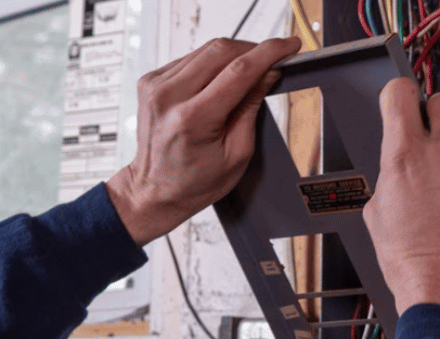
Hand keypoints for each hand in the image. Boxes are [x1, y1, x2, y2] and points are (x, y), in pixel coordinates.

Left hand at [106, 37, 300, 245]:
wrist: (154, 190)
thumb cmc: (194, 181)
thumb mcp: (237, 153)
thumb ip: (252, 108)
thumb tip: (268, 72)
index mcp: (192, 119)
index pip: (239, 70)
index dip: (269, 52)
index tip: (289, 45)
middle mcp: (169, 97)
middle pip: (221, 50)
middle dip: (253, 50)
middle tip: (272, 60)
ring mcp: (155, 86)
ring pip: (205, 50)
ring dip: (231, 56)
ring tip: (244, 76)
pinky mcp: (150, 81)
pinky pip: (189, 58)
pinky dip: (209, 64)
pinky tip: (216, 82)